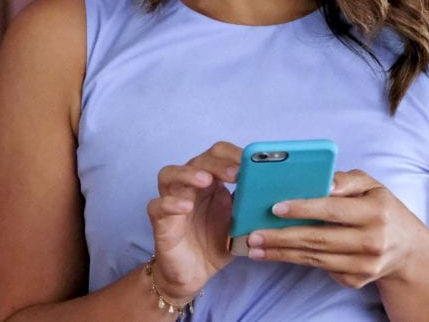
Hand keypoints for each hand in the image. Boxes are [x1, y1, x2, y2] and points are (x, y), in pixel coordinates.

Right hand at [145, 141, 240, 298]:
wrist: (195, 274)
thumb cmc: (216, 242)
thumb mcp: (240, 222)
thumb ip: (249, 203)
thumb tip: (271, 186)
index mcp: (211, 182)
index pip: (217, 154)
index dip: (233, 154)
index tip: (251, 161)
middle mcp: (190, 186)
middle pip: (196, 160)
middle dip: (216, 163)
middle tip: (235, 174)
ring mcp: (172, 201)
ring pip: (169, 174)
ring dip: (188, 173)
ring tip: (206, 180)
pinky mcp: (160, 222)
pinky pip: (156, 206)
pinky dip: (170, 203)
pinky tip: (186, 207)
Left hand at [245, 169, 428, 288]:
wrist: (407, 249)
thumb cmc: (381, 208)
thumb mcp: (371, 185)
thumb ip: (346, 180)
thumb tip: (323, 182)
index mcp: (376, 211)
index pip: (333, 209)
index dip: (303, 208)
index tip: (275, 208)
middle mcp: (372, 240)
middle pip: (319, 239)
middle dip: (282, 237)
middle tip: (253, 234)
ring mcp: (365, 265)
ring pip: (315, 258)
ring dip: (282, 253)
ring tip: (256, 247)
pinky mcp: (357, 280)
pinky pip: (321, 268)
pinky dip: (296, 261)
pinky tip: (276, 255)